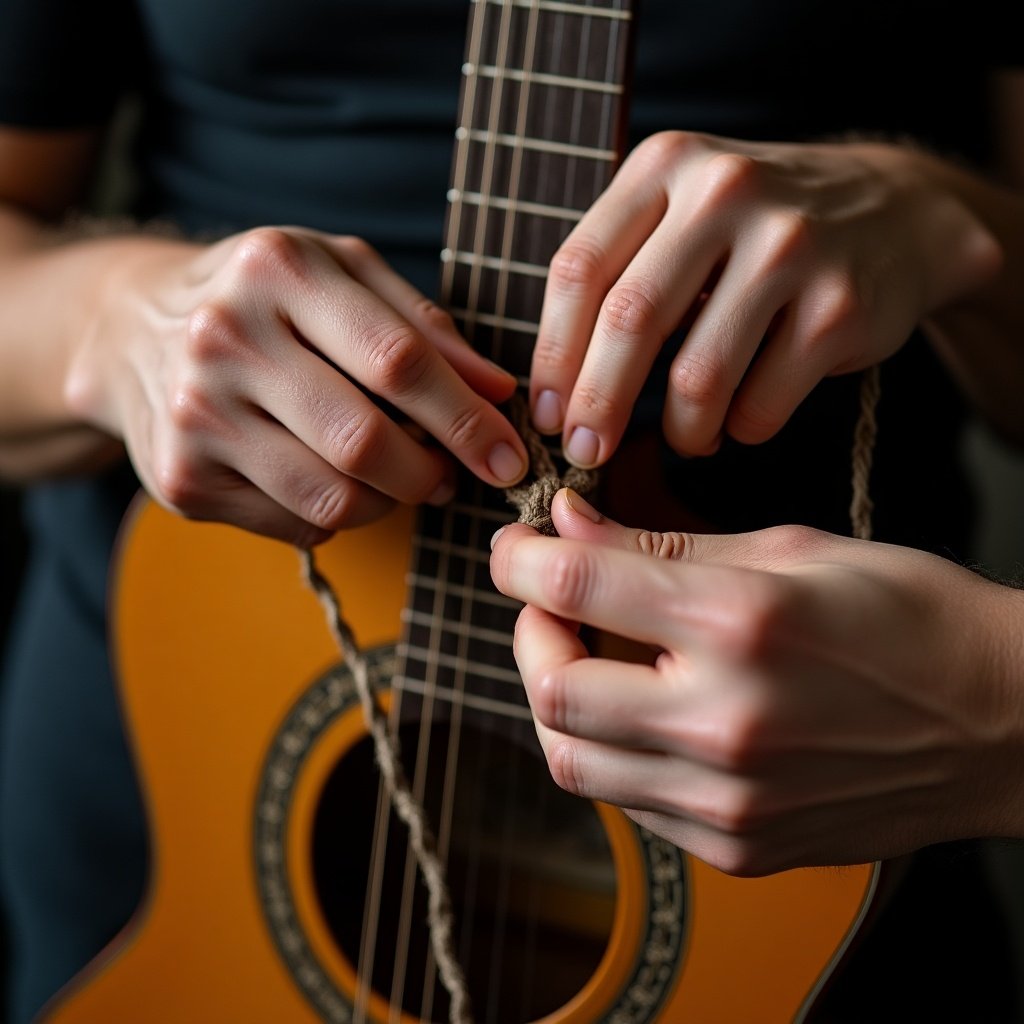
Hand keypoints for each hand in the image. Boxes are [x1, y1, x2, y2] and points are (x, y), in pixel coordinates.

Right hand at [65, 227, 527, 544]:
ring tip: (400, 479)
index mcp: (276, 270)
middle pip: (363, 441)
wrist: (134, 328)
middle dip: (431, 474)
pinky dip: (336, 516)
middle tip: (452, 477)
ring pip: (332, 499)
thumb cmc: (266, 298)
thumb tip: (499, 392)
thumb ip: (425, 327)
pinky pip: (294, 525)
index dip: (466, 419)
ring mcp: (194, 415)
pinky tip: (330, 479)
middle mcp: (224, 339)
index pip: (397, 360)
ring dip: (389, 503)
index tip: (509, 457)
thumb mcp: (343, 276)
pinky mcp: (179, 479)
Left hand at [489, 488, 1023, 875]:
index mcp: (740, 623)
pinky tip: (645, 712)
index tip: (514, 548)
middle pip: (551, 691)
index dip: (517, 559)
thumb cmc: (906, 614)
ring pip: (574, 762)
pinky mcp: (738, 847)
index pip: (574, 587)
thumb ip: (661, 545)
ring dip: (559, 700)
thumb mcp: (787, 549)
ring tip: (591, 658)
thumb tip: (568, 527)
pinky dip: (613, 751)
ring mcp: (731, 800)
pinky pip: (629, 803)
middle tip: (549, 606)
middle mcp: (726, 722)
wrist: (1001, 722)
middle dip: (528, 636)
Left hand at [529, 132, 998, 463]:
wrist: (897, 211)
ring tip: (686, 437)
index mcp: (666, 166)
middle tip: (585, 452)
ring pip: (699, 375)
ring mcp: (791, 246)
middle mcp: (726, 192)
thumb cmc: (755, 230)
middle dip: (597, 404)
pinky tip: (739, 421)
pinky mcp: (840, 306)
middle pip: (631, 320)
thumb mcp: (681, 212)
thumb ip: (617, 271)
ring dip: (680, 430)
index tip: (545, 414)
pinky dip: (739, 431)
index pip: (579, 269)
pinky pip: (761, 404)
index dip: (553, 356)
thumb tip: (554, 394)